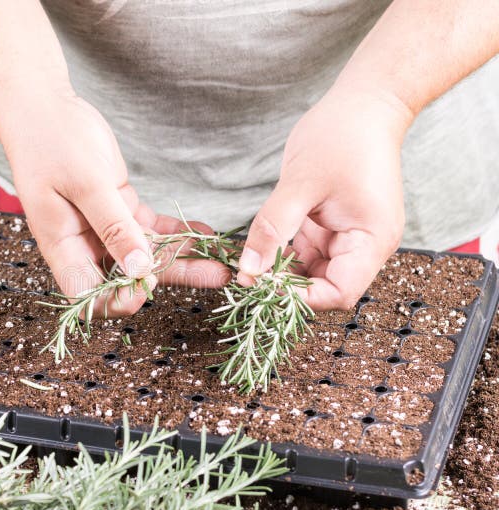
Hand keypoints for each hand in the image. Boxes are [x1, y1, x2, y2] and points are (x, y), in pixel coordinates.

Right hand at [2, 91, 229, 315]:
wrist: (43, 109)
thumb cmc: (53, 142)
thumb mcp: (86, 184)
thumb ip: (113, 227)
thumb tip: (138, 270)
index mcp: (63, 246)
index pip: (87, 294)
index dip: (117, 299)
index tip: (148, 286)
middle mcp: (83, 244)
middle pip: (127, 278)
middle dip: (171, 279)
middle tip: (216, 274)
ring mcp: (103, 228)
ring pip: (146, 254)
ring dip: (182, 257)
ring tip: (222, 261)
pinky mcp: (119, 209)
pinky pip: (151, 229)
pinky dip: (176, 232)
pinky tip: (205, 234)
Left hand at [237, 86, 413, 310]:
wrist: (364, 104)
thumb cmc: (341, 136)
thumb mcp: (299, 184)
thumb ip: (272, 229)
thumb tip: (249, 270)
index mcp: (371, 239)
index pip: (339, 293)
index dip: (301, 297)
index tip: (263, 285)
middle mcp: (365, 244)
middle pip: (325, 286)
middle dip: (286, 285)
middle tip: (246, 275)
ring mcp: (349, 235)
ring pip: (312, 271)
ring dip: (282, 270)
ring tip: (249, 262)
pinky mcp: (334, 225)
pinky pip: (307, 251)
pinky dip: (284, 252)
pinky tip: (260, 246)